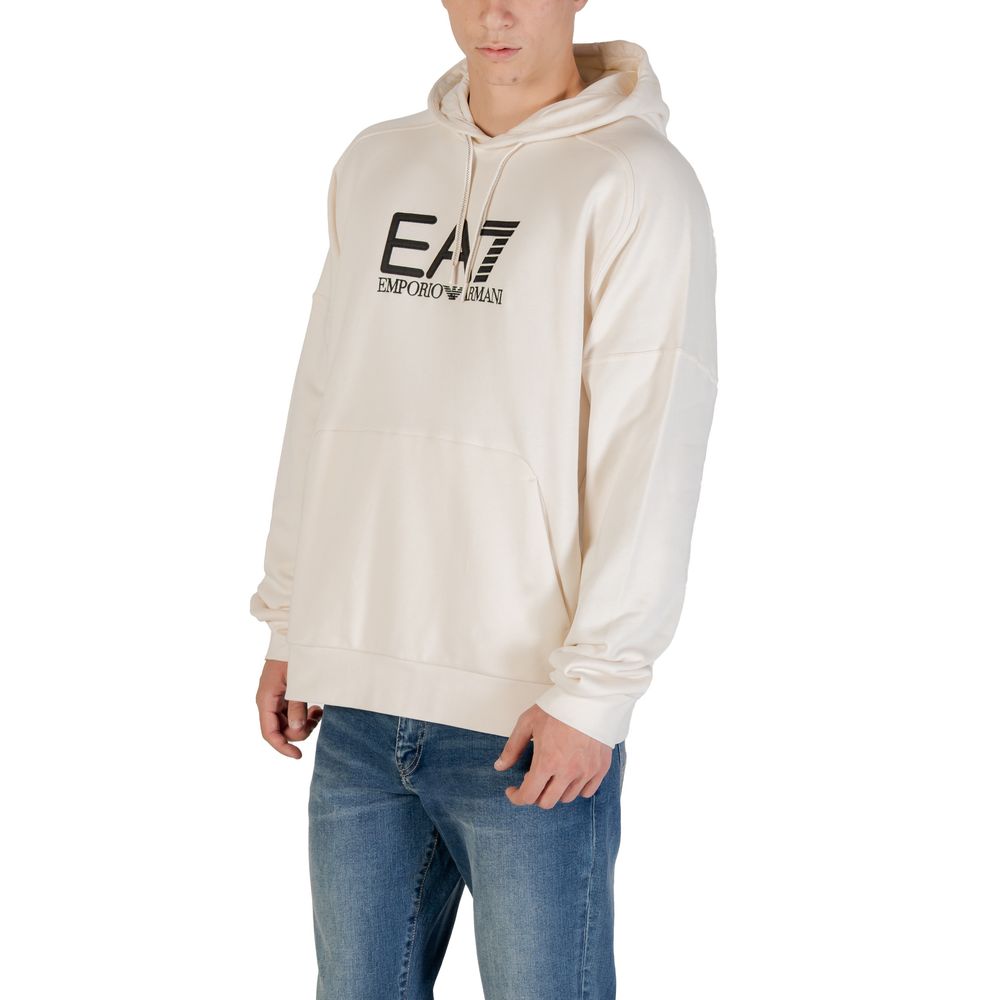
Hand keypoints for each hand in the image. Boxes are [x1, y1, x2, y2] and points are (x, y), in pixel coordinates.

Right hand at [255, 658, 322, 757]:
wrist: (294, 636)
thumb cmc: (294, 655)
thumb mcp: (297, 682)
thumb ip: (296, 707)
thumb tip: (296, 732)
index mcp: (265, 699)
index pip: (269, 733)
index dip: (282, 747)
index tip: (299, 756)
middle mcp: (268, 701)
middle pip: (281, 730)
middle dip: (299, 731)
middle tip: (317, 718)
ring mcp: (276, 699)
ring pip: (288, 723)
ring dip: (304, 723)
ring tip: (318, 711)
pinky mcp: (285, 695)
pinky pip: (293, 714)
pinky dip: (305, 715)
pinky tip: (316, 708)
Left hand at [495, 705, 612, 807]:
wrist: (589, 697)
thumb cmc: (558, 707)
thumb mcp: (528, 722)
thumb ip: (512, 747)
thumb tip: (500, 766)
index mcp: (547, 762)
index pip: (529, 795)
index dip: (516, 797)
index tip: (512, 790)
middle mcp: (568, 772)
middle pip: (547, 802)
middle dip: (534, 795)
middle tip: (532, 781)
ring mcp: (586, 771)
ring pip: (567, 798)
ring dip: (555, 791)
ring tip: (552, 774)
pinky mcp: (601, 768)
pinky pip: (587, 792)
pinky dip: (576, 788)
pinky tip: (570, 775)